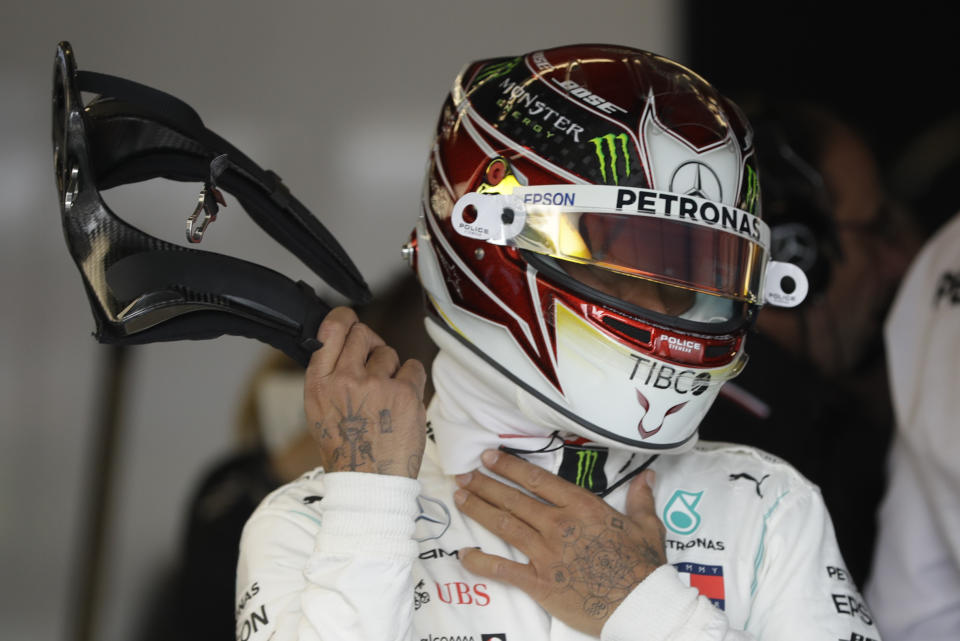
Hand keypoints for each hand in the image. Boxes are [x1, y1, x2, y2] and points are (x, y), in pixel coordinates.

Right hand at [304, 306, 426, 477]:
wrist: (369, 482)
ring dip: (391, 369)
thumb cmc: (346, 447)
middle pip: (364, 334)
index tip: (351, 320)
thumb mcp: (319, 410)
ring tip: (385, 398)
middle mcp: (345, 379)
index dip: (344, 318)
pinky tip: (402, 401)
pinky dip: (411, 380)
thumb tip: (345, 343)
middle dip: (371, 346)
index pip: (332, 329)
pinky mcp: (404, 393)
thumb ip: (328, 375)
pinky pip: (413, 366)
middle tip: (373, 369)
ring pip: (389, 352)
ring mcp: (376, 385)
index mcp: (319, 383)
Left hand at [454, 450, 665, 635]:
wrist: (640, 605)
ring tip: (459, 497)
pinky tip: (464, 555)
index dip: (510, 466)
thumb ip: (640, 499)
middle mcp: (558, 525)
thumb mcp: (647, 526)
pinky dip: (481, 562)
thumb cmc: (643, 566)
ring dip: (478, 509)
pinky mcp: (540, 583)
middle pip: (514, 499)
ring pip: (505, 525)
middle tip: (464, 474)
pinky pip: (503, 570)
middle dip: (485, 484)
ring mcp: (547, 554)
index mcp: (581, 507)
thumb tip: (647, 476)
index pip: (537, 480)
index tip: (490, 456)